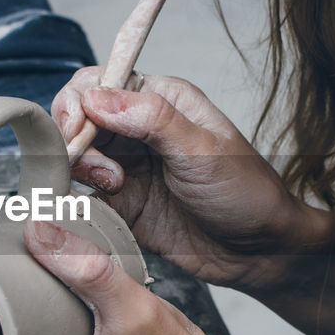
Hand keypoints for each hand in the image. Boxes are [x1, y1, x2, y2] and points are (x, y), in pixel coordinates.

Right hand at [54, 68, 334, 334]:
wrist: (260, 251)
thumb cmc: (245, 192)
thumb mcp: (203, 150)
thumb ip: (151, 120)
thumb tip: (98, 97)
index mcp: (158, 100)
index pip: (98, 83)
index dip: (78, 102)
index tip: (78, 129)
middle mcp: (135, 130)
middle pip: (76, 119)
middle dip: (73, 139)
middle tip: (96, 166)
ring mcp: (124, 168)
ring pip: (74, 158)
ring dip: (79, 170)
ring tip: (114, 186)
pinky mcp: (120, 206)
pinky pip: (81, 197)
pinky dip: (76, 202)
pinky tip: (97, 210)